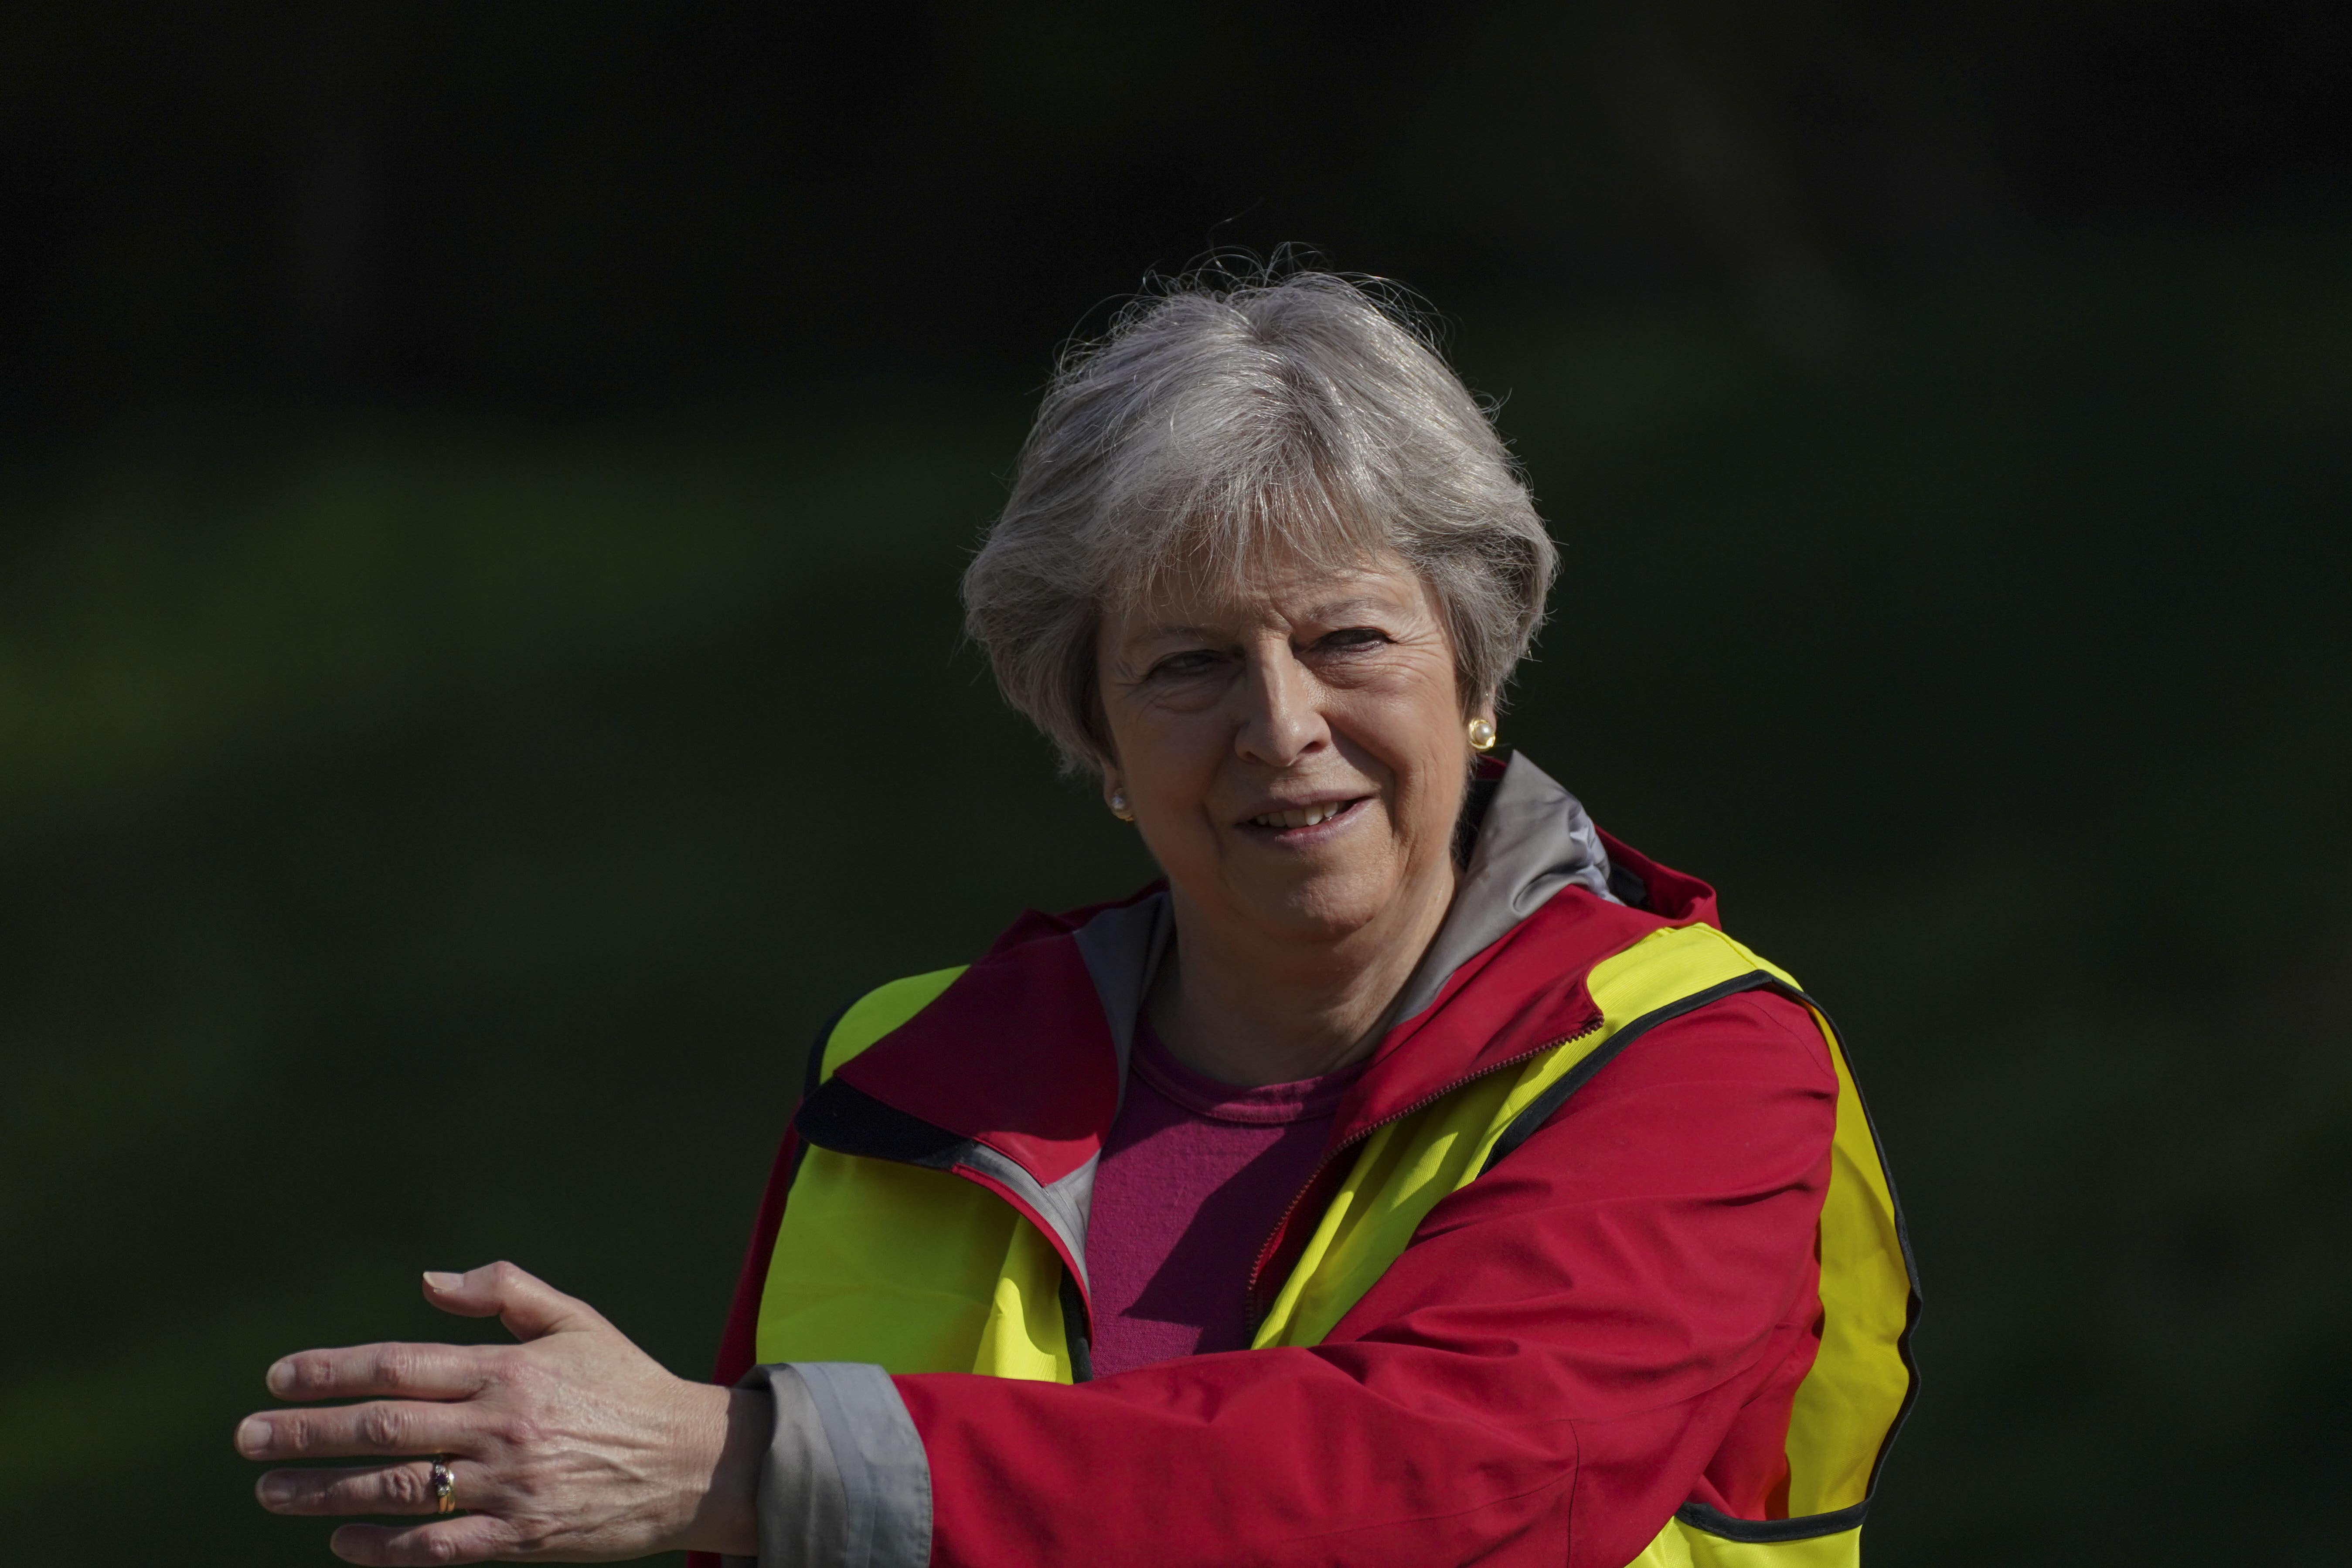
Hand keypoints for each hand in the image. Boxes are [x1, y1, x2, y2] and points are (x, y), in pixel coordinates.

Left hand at [236, 1262, 763, 1563]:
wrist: (692, 1462)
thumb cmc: (626, 1385)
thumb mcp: (576, 1320)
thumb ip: (504, 1291)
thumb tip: (427, 1280)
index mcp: (510, 1369)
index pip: (401, 1366)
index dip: (333, 1371)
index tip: (279, 1378)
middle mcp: (502, 1426)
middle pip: (384, 1429)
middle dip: (306, 1432)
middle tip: (246, 1437)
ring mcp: (509, 1486)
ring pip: (399, 1489)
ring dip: (323, 1492)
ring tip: (269, 1490)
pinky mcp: (521, 1537)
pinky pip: (437, 1548)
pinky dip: (383, 1545)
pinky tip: (339, 1539)